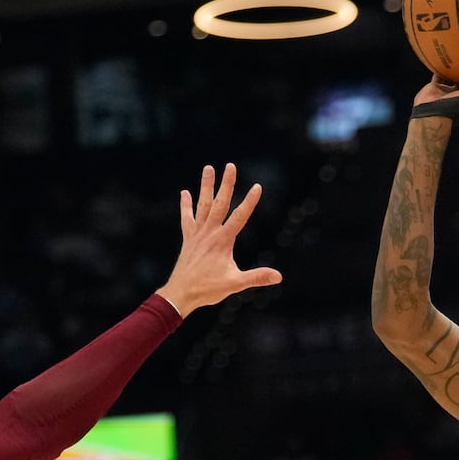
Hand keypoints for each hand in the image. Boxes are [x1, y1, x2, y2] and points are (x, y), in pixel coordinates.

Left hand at [156, 164, 280, 316]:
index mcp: (223, 241)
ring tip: (208, 168)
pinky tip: (185, 193)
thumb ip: (256, 278)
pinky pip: (187, 218)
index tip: (257, 186)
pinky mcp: (189, 239)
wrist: (180, 294)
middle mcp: (209, 233)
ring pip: (203, 205)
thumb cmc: (208, 289)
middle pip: (220, 203)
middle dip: (227, 184)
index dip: (249, 201)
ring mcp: (197, 234)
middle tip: (230, 165)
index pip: (239, 217)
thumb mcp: (235, 284)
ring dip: (206, 186)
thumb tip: (279, 276)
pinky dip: (186, 206)